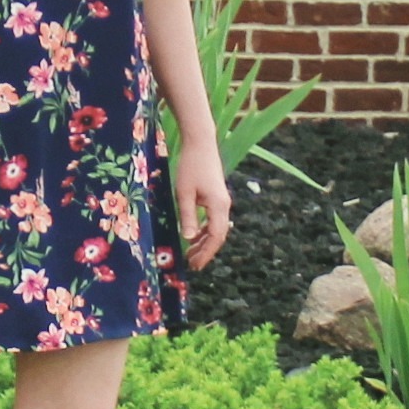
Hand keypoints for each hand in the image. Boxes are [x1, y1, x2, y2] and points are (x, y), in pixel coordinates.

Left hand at [174, 134, 231, 272]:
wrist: (201, 143)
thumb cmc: (190, 166)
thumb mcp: (184, 192)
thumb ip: (187, 216)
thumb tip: (188, 238)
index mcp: (218, 206)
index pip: (215, 236)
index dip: (206, 253)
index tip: (196, 265)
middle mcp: (224, 205)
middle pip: (218, 235)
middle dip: (206, 251)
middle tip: (192, 264)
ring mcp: (221, 201)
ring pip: (215, 228)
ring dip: (204, 241)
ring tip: (190, 253)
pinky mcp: (216, 197)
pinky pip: (213, 219)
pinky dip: (204, 230)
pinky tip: (193, 235)